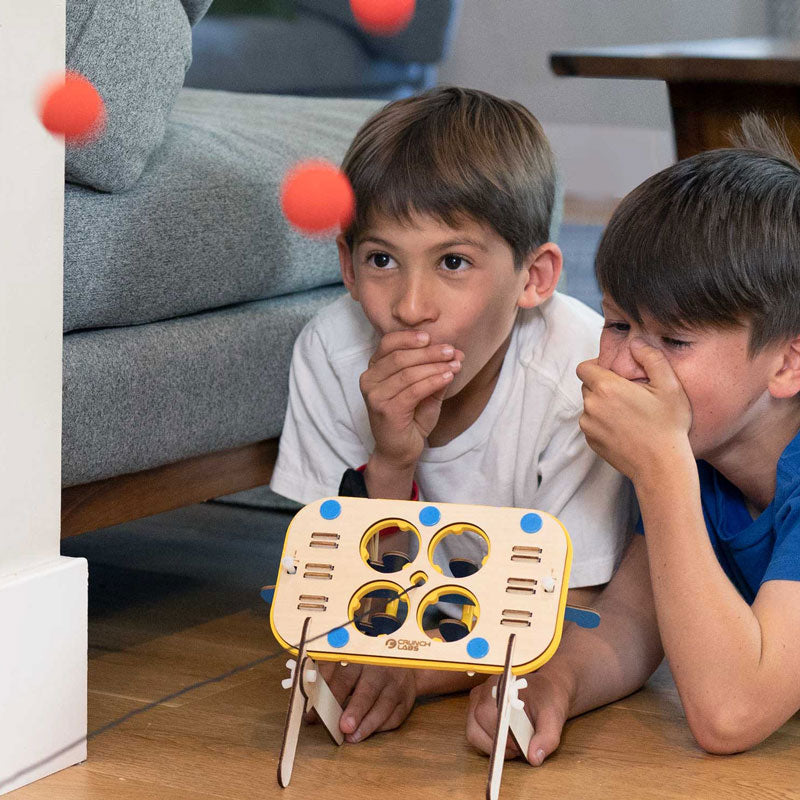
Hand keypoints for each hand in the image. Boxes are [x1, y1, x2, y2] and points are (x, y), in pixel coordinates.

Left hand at [304, 662, 416, 741]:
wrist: (403, 664)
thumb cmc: (368, 668)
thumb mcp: (350, 666)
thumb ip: (331, 684)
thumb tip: (311, 714)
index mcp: (362, 659)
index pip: (344, 677)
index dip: (331, 696)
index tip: (317, 713)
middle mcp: (381, 670)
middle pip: (368, 690)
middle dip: (355, 710)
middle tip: (344, 727)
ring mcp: (396, 685)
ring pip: (384, 705)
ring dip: (368, 724)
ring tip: (353, 737)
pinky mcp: (406, 700)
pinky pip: (396, 716)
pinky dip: (381, 727)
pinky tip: (368, 733)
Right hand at [360, 330, 463, 466]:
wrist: (399, 450)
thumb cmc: (410, 418)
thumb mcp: (425, 390)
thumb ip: (436, 371)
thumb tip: (457, 353)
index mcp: (375, 369)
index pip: (388, 343)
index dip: (409, 337)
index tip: (431, 337)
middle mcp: (369, 380)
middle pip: (400, 357)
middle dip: (429, 352)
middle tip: (451, 351)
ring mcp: (375, 395)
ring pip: (408, 373)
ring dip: (434, 366)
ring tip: (454, 365)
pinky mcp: (386, 410)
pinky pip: (413, 390)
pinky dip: (433, 381)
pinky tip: (448, 377)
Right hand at [466, 672, 570, 765]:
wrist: (546, 688)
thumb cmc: (547, 699)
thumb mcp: (553, 718)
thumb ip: (546, 737)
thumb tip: (533, 757)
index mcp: (500, 686)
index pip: (485, 715)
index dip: (499, 736)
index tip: (517, 747)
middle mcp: (484, 691)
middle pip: (476, 726)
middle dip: (497, 744)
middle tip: (518, 748)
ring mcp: (477, 699)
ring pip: (473, 731)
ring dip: (492, 744)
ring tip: (513, 744)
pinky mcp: (476, 708)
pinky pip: (475, 732)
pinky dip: (489, 742)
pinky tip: (507, 740)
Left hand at [576, 340, 692, 481]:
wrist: (661, 467)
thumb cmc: (668, 425)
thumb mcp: (670, 386)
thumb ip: (651, 358)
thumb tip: (636, 342)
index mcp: (606, 387)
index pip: (584, 367)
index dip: (598, 366)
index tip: (616, 373)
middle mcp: (591, 405)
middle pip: (587, 386)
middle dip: (603, 385)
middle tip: (629, 394)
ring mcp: (589, 426)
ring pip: (589, 406)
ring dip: (603, 405)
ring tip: (629, 413)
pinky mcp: (591, 441)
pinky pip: (592, 424)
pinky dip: (603, 422)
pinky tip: (625, 428)